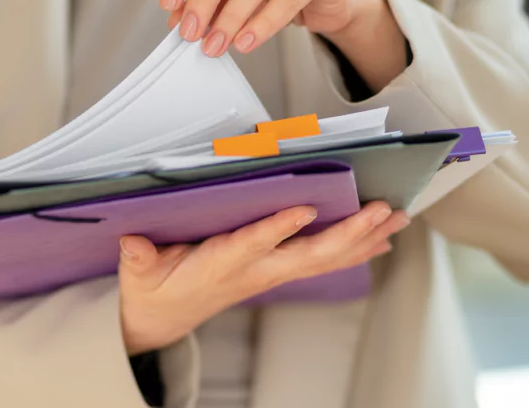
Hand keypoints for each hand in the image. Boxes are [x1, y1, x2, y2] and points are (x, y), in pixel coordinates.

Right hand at [118, 201, 408, 354]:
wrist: (164, 319)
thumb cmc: (155, 289)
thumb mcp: (139, 274)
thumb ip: (138, 258)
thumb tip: (132, 241)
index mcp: (219, 265)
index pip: (251, 245)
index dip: (278, 228)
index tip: (304, 208)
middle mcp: (254, 272)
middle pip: (307, 255)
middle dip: (347, 234)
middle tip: (380, 211)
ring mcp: (269, 274)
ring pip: (324, 259)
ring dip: (363, 239)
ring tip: (396, 218)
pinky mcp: (277, 272)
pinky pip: (323, 263)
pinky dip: (355, 249)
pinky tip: (380, 239)